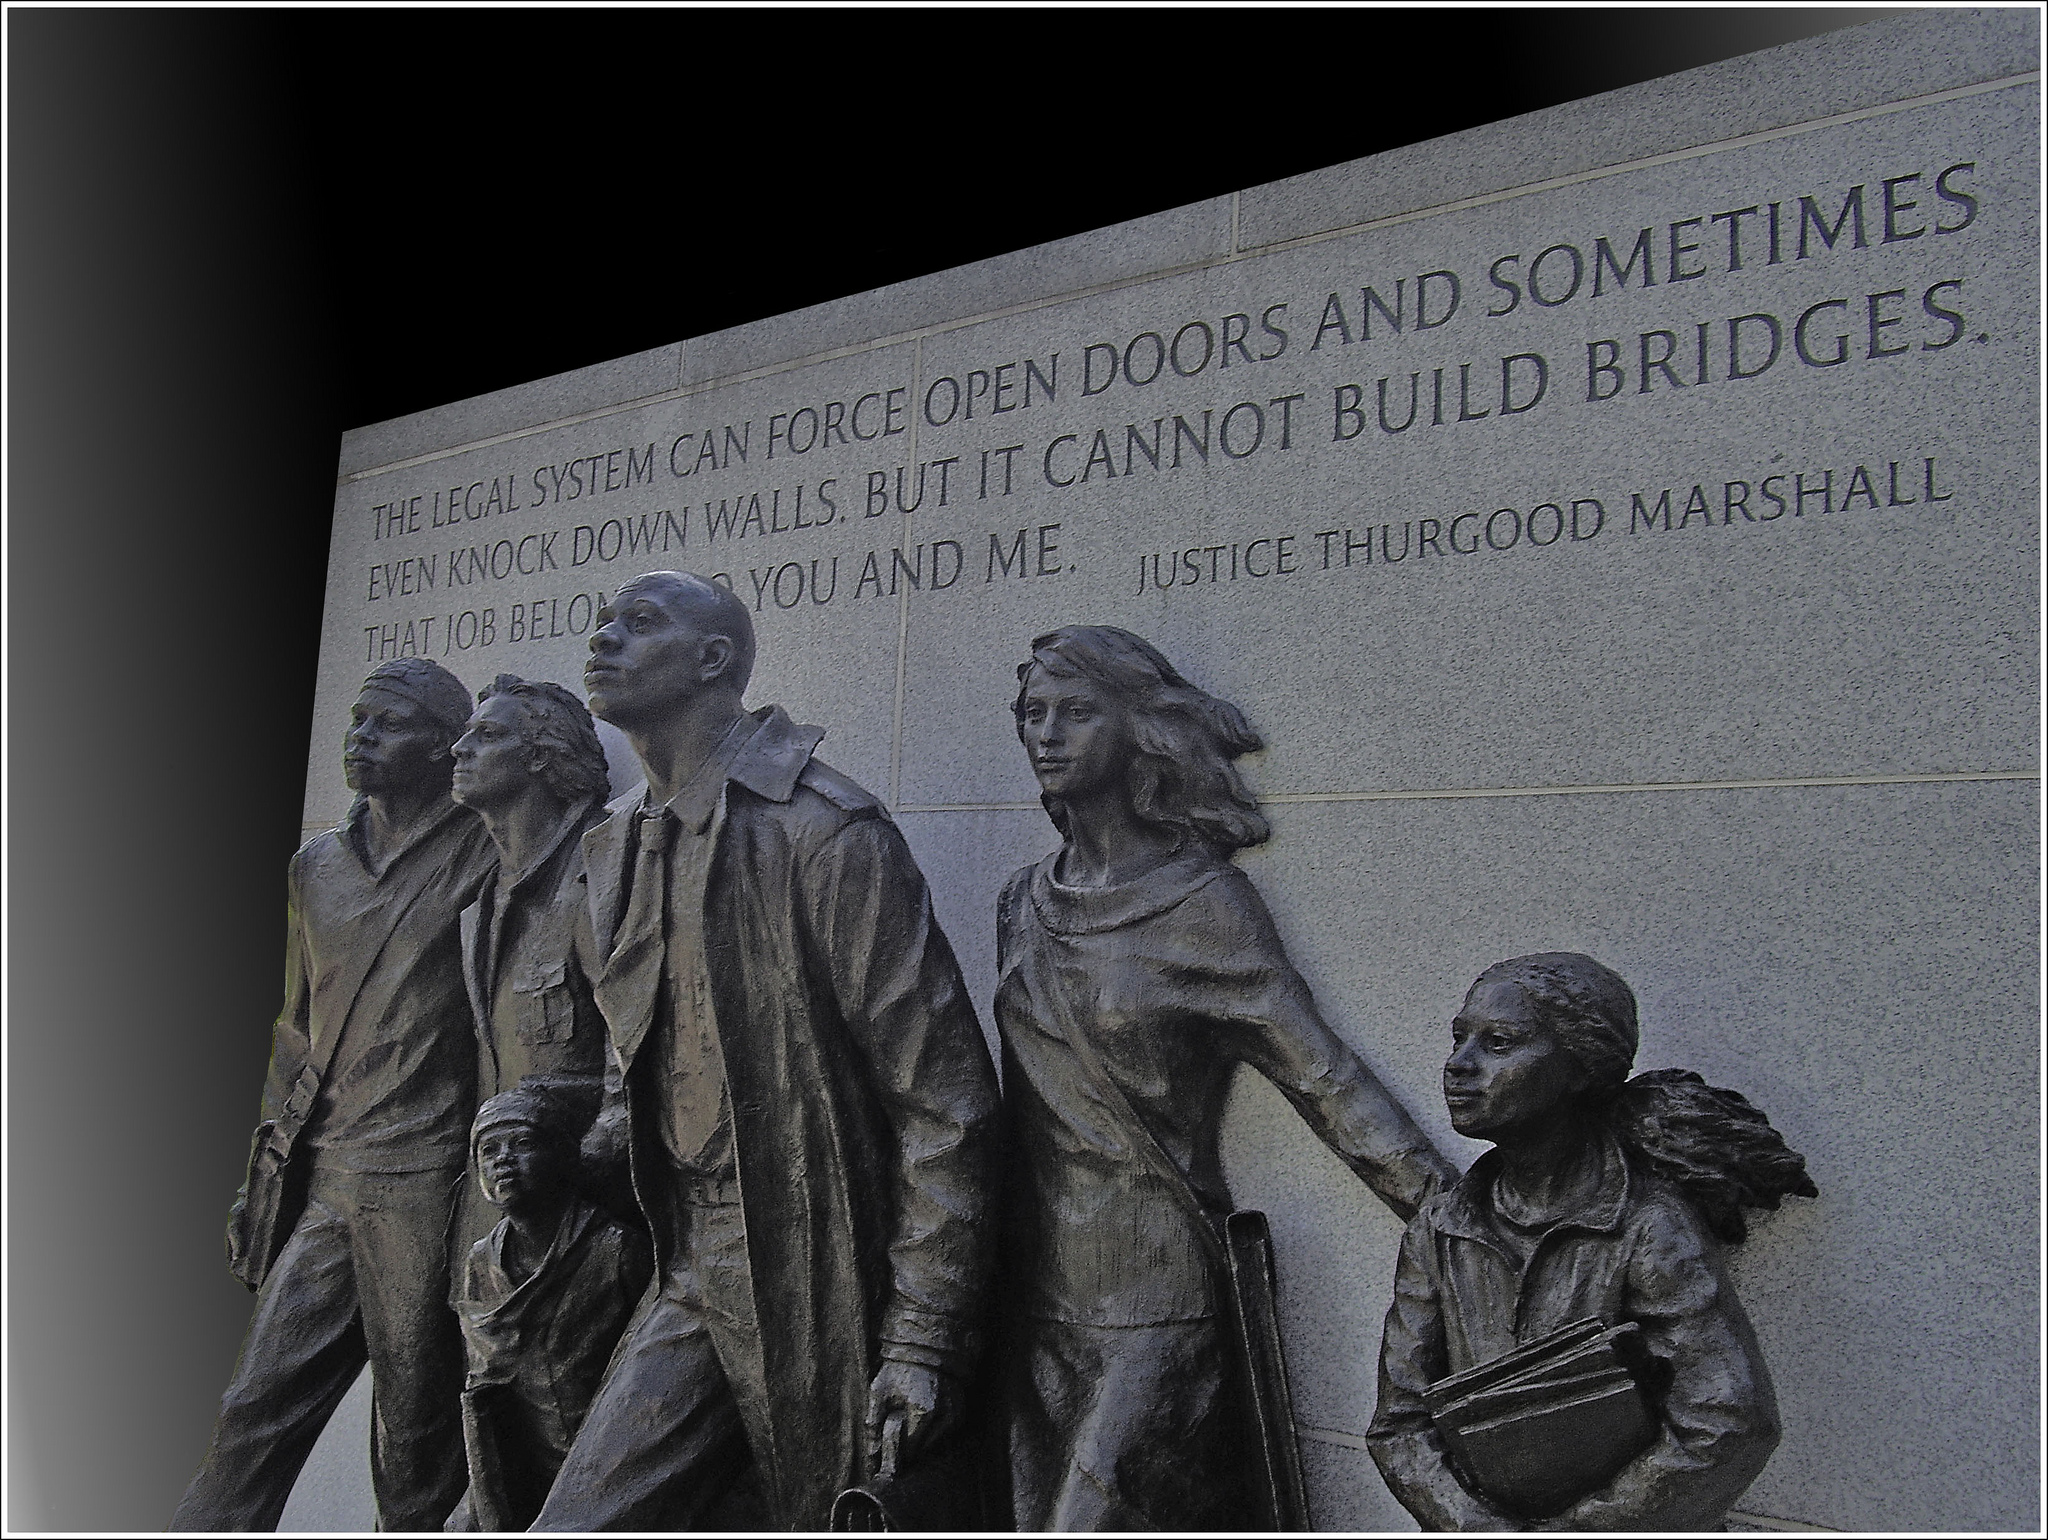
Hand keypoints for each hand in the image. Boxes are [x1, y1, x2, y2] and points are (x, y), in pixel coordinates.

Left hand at [863, 1359, 955, 1476]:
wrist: (923, 1350)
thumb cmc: (898, 1372)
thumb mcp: (879, 1394)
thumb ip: (873, 1426)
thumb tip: (872, 1455)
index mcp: (922, 1412)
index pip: (909, 1448)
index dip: (897, 1446)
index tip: (891, 1436)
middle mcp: (943, 1415)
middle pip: (922, 1448)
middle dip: (909, 1442)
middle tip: (901, 1422)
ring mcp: (954, 1414)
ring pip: (935, 1443)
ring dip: (923, 1437)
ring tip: (912, 1415)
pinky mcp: (959, 1411)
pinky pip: (945, 1433)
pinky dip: (934, 1430)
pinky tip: (925, 1414)